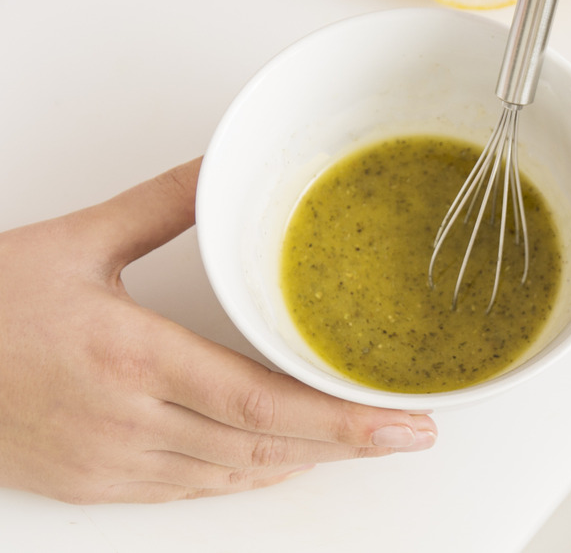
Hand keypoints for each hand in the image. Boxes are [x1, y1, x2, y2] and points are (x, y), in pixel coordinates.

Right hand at [0, 160, 436, 503]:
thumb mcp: (76, 241)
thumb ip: (162, 204)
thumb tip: (220, 164)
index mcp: (131, 356)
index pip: (261, 401)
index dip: (340, 420)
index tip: (400, 421)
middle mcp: (127, 421)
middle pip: (264, 446)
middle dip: (347, 445)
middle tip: (411, 435)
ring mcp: (110, 463)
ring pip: (233, 474)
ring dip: (303, 462)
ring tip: (365, 443)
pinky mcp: (92, 485)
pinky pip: (190, 489)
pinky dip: (247, 475)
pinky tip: (282, 458)